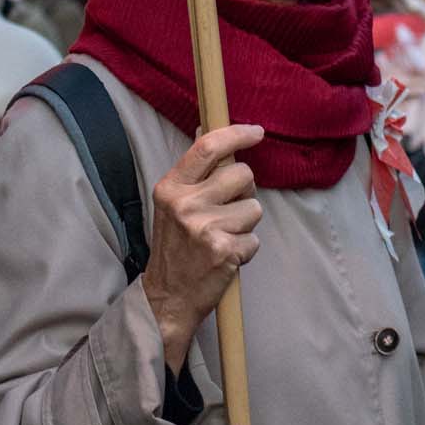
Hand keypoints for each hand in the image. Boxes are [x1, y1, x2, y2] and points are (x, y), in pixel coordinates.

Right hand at [142, 124, 264, 373]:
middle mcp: (186, 204)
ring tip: (223, 236)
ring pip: (254, 208)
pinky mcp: (224, 251)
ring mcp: (205, 228)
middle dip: (245, 190)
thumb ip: (193, 169)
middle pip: (242, 174)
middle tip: (229, 207)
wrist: (168, 297)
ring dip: (246, 223)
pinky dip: (246, 248)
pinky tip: (226, 256)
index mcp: (171, 187)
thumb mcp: (172, 203)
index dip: (236, 134)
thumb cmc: (175, 246)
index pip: (208, 147)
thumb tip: (206, 127)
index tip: (257, 132)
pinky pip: (255, 238)